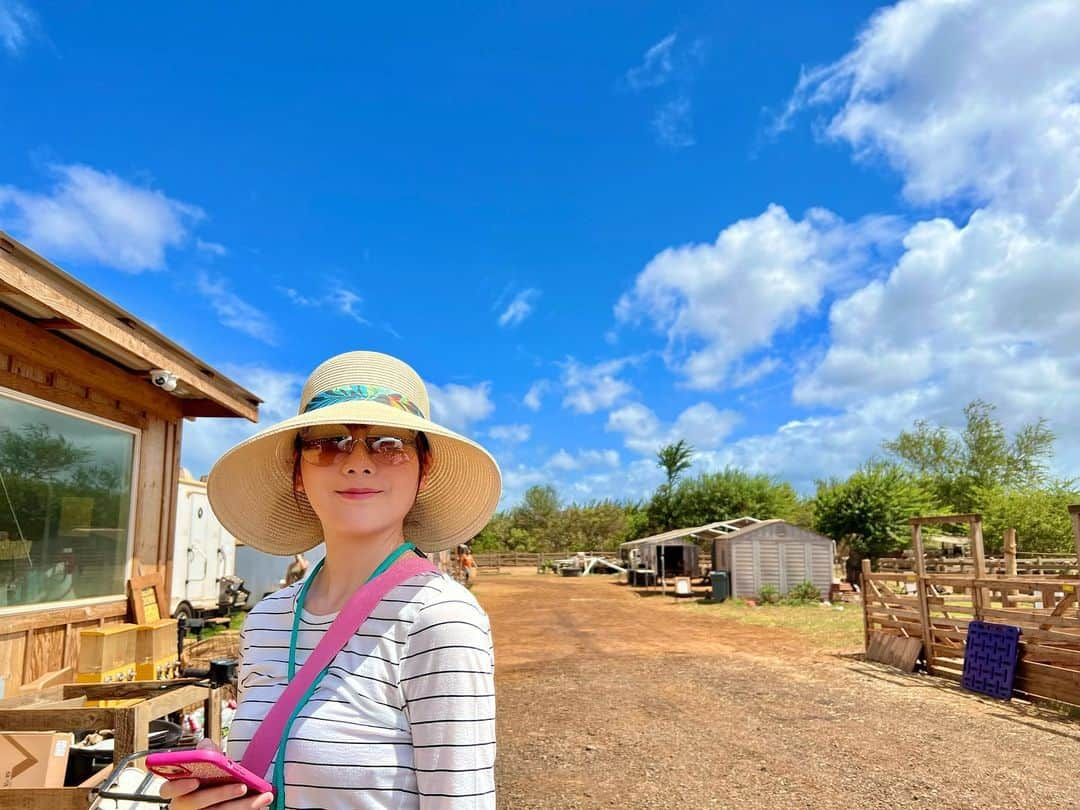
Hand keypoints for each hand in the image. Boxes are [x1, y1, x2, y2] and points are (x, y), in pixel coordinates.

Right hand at [157, 738, 273, 809]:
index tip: (194, 781)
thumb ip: (206, 754)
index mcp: (178, 790)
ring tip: (263, 796)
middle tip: (242, 787)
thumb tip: (206, 745)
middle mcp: (183, 807)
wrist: (224, 798)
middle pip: (196, 804)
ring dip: (242, 806)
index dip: (178, 786)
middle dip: (221, 794)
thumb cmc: (212, 781)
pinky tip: (263, 802)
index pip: (167, 789)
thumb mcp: (208, 767)